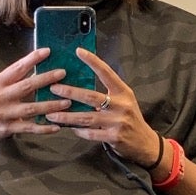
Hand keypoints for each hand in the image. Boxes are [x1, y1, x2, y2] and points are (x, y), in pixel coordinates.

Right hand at [0, 48, 67, 166]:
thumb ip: (11, 80)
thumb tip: (35, 69)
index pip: (17, 68)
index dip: (32, 59)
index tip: (48, 51)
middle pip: (27, 86)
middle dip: (46, 79)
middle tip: (62, 73)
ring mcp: (4, 114)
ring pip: (32, 108)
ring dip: (51, 105)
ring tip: (67, 102)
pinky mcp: (8, 128)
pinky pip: (30, 128)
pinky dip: (44, 128)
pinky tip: (56, 126)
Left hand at [44, 50, 161, 168]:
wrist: (144, 142)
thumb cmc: (129, 118)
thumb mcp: (124, 101)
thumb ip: (107, 93)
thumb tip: (80, 86)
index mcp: (123, 92)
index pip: (106, 73)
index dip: (93, 61)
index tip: (78, 51)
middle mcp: (121, 105)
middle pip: (91, 97)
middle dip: (70, 92)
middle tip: (53, 88)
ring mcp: (118, 122)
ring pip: (87, 117)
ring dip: (67, 116)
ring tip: (51, 114)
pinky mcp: (114, 137)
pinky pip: (91, 133)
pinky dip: (78, 130)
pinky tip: (70, 128)